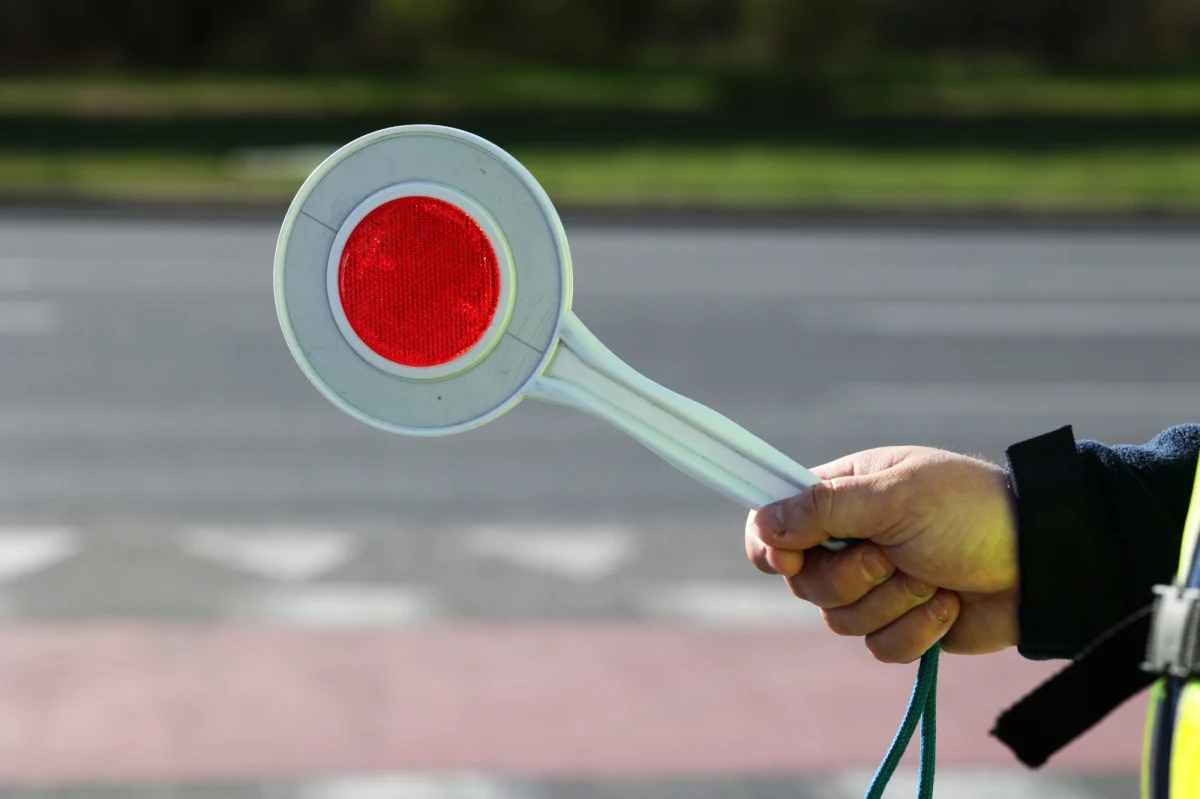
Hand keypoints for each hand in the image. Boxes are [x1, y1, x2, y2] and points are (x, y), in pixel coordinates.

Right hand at [745, 446, 1018, 662]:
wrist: (1044, 563)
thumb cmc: (971, 511)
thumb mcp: (895, 498)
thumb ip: (823, 509)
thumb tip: (760, 523)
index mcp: (842, 495)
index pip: (775, 521)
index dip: (770, 546)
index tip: (787, 561)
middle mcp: (850, 540)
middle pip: (804, 582)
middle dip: (851, 578)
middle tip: (892, 557)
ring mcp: (876, 585)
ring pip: (840, 620)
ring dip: (892, 603)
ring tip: (933, 577)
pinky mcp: (903, 625)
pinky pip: (879, 648)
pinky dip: (916, 631)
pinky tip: (949, 605)